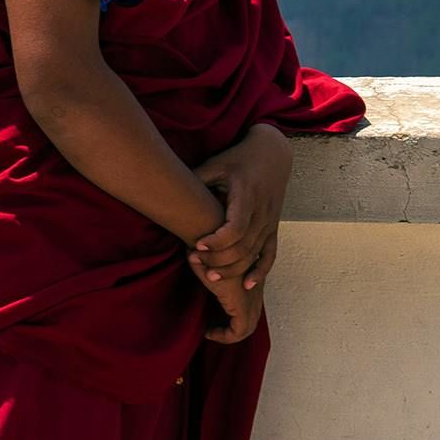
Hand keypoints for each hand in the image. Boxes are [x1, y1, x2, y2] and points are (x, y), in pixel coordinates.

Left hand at [189, 123, 292, 292]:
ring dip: (233, 269)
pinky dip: (260, 271)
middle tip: (194, 262)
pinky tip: (246, 285)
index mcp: (247, 196)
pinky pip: (270, 255)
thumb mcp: (215, 164)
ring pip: (254, 254)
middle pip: (244, 247)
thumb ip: (196, 180)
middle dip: (219, 260)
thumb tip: (166, 191)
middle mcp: (262, 212)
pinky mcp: (273, 228)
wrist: (272, 154)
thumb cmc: (236, 159)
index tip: (196, 245)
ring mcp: (270, 222)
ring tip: (209, 277)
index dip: (217, 241)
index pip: (236, 228)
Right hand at [196, 250, 266, 344]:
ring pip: (247, 328)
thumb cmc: (205, 247)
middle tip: (212, 329)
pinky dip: (225, 336)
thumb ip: (208, 266)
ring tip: (210, 332)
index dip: (234, 315)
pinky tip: (209, 332)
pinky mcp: (241, 305)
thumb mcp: (208, 258)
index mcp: (251, 277)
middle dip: (231, 328)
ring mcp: (251, 298)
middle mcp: (254, 289)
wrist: (210, 242)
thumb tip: (193, 262)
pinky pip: (239, 331)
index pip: (250, 304)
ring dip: (228, 334)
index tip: (214, 317)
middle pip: (250, 319)